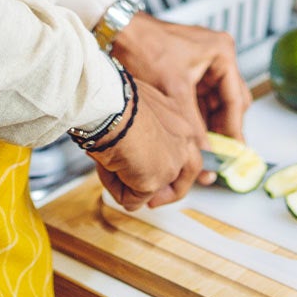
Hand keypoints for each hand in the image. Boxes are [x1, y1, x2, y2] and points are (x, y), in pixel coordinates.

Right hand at [88, 83, 202, 210]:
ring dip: (133, 187)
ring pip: (158, 189)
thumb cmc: (113, 97)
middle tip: (151, 198)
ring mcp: (173, 161)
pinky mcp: (156, 180)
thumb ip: (138, 126)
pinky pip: (132, 199)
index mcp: (178, 114)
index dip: (171, 159)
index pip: (186, 143)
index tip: (154, 165)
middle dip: (169, 189)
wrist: (110, 104)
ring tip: (111, 169)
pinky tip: (106, 168)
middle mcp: (184, 137)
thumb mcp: (132, 107)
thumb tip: (126, 144)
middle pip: (190, 171)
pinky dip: (115, 189)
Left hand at [113, 14, 251, 142]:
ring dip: (209, 123)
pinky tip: (191, 132)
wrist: (115, 31)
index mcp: (221, 53)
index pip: (236, 99)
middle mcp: (216, 55)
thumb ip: (193, 126)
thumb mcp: (173, 92)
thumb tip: (206, 153)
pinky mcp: (187, 68)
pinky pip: (200, 97)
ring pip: (215, 101)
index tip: (233, 152)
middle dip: (223, 127)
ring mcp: (202, 61)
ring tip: (203, 147)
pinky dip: (197, 114)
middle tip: (218, 152)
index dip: (234, 129)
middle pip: (229, 101)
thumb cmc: (142, 46)